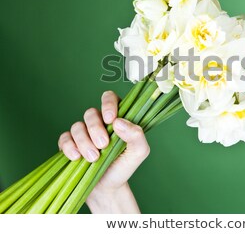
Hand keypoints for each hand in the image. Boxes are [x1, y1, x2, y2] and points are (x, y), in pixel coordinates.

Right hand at [57, 90, 149, 212]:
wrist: (108, 188)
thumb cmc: (124, 166)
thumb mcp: (139, 152)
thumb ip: (136, 135)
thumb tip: (119, 122)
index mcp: (117, 118)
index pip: (110, 98)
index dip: (108, 104)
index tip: (110, 119)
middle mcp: (99, 122)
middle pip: (91, 113)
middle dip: (95, 129)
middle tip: (103, 146)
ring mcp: (84, 132)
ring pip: (77, 126)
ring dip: (84, 142)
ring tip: (93, 158)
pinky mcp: (70, 144)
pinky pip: (64, 138)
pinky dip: (69, 147)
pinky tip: (76, 157)